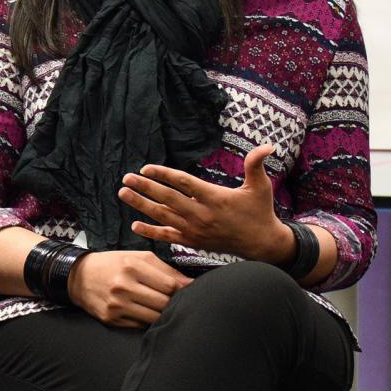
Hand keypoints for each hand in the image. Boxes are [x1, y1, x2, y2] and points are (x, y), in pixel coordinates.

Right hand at [66, 250, 189, 328]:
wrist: (80, 277)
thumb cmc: (113, 264)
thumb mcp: (138, 257)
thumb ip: (166, 269)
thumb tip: (190, 283)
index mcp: (132, 266)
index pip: (170, 285)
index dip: (183, 290)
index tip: (188, 291)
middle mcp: (124, 286)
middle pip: (164, 303)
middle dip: (174, 303)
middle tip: (177, 301)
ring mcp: (117, 305)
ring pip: (154, 317)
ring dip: (162, 314)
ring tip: (162, 307)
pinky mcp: (112, 319)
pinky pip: (140, 325)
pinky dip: (147, 320)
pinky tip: (146, 312)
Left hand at [118, 148, 285, 259]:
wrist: (261, 244)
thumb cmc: (260, 211)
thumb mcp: (261, 186)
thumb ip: (256, 165)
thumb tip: (268, 146)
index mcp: (214, 198)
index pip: (183, 183)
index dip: (163, 175)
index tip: (145, 169)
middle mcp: (201, 214)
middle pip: (167, 199)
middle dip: (145, 188)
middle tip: (126, 178)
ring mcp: (195, 230)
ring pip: (163, 216)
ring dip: (141, 205)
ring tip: (123, 194)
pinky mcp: (193, 242)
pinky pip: (168, 237)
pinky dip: (151, 232)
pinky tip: (134, 225)